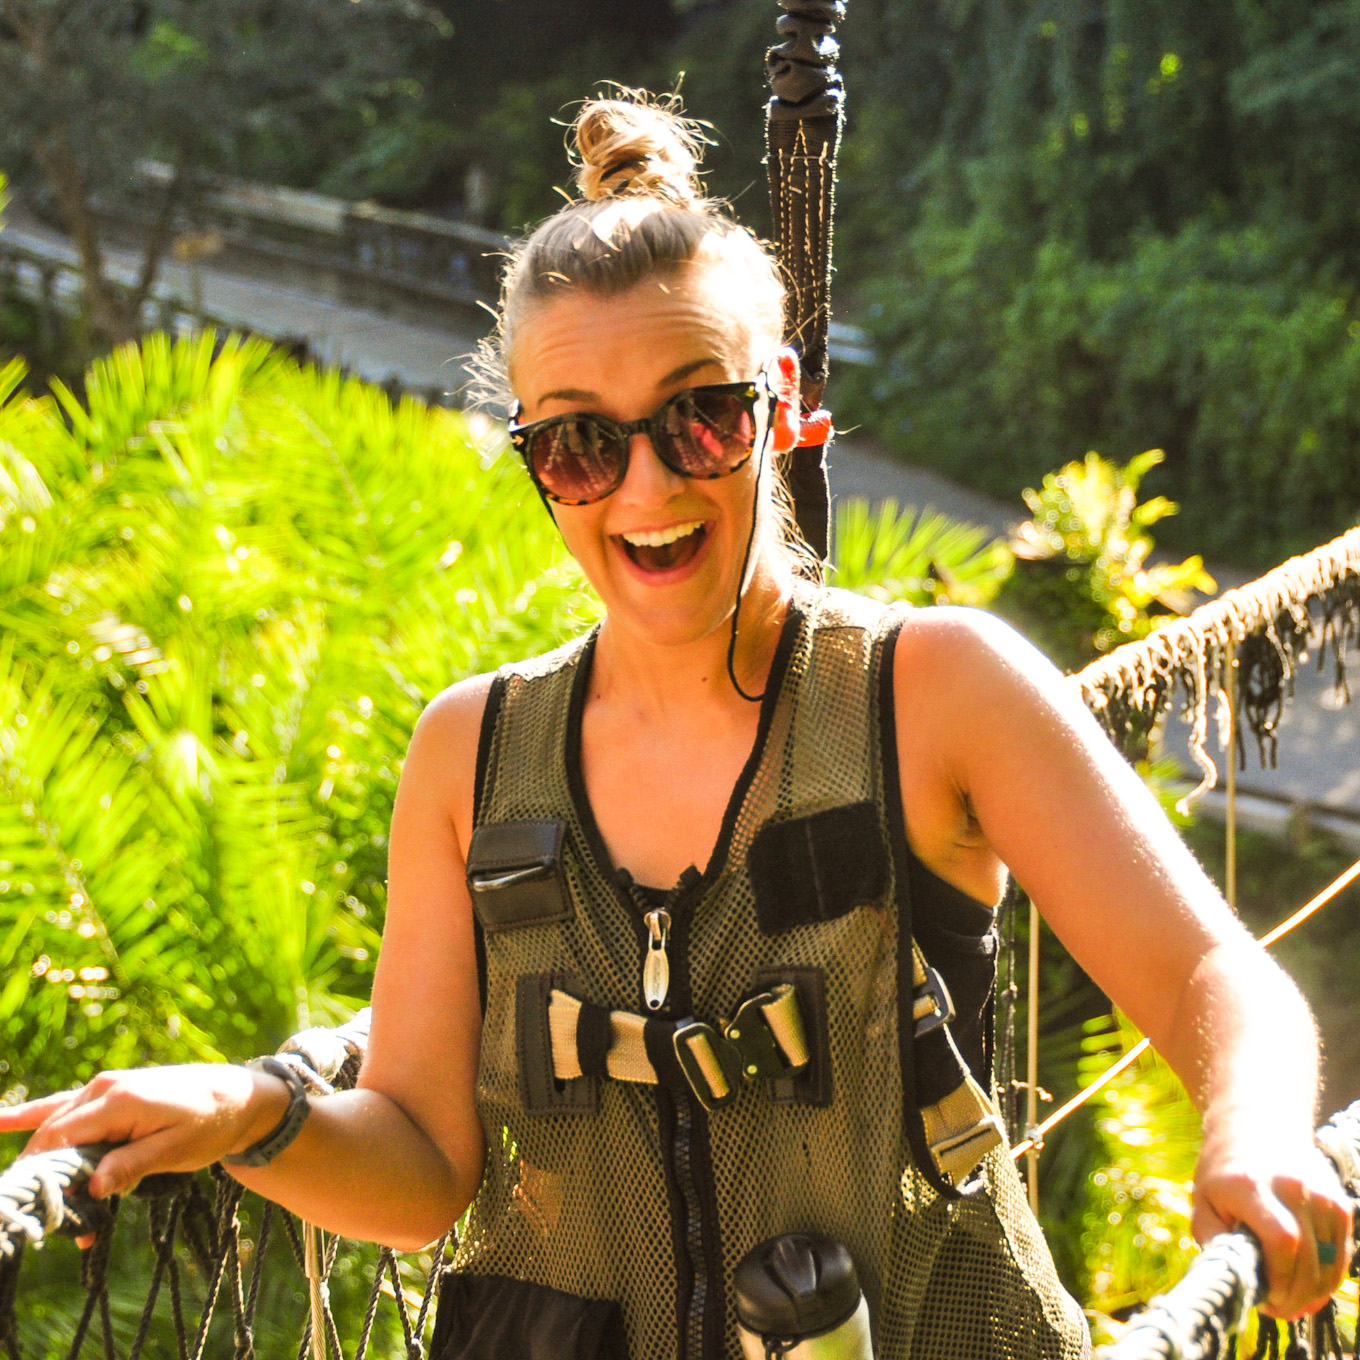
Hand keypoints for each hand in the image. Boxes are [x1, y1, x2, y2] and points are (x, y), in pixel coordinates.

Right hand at [0, 1064, 287, 1200]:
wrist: (238, 1094)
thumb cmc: (211, 1123)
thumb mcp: (176, 1151)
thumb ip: (131, 1166)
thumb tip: (90, 1188)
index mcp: (120, 1101)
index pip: (60, 1140)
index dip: (44, 1176)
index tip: (42, 1211)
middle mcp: (104, 1088)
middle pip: (52, 1136)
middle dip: (45, 1179)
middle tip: (51, 1219)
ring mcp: (104, 1086)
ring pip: (55, 1127)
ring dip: (50, 1165)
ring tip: (44, 1201)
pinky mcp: (108, 1092)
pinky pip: (62, 1105)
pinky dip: (31, 1115)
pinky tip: (0, 1121)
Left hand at [1194, 1132, 1352, 1319]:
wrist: (1256, 1126)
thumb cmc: (1223, 1172)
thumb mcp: (1202, 1200)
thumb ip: (1213, 1240)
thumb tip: (1234, 1280)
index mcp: (1251, 1185)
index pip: (1282, 1240)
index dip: (1280, 1279)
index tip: (1267, 1299)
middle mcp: (1292, 1187)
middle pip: (1310, 1258)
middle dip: (1296, 1295)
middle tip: (1278, 1310)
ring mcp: (1320, 1193)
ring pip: (1331, 1262)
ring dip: (1314, 1292)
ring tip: (1292, 1303)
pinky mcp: (1338, 1201)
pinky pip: (1342, 1253)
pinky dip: (1329, 1276)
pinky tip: (1310, 1287)